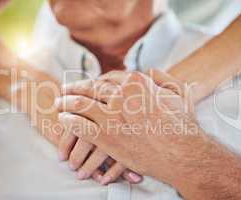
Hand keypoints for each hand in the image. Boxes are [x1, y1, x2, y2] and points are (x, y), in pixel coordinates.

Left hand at [57, 69, 205, 186]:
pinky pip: (80, 125)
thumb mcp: (178, 92)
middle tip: (65, 89)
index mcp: (136, 83)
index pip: (107, 78)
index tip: (88, 84)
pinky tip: (63, 119)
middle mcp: (120, 96)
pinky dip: (69, 120)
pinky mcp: (106, 136)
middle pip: (90, 88)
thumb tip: (149, 71)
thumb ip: (162, 77)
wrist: (182, 154)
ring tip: (58, 103)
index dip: (95, 81)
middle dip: (74, 88)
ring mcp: (111, 116)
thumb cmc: (182, 124)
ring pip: (80, 104)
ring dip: (66, 102)